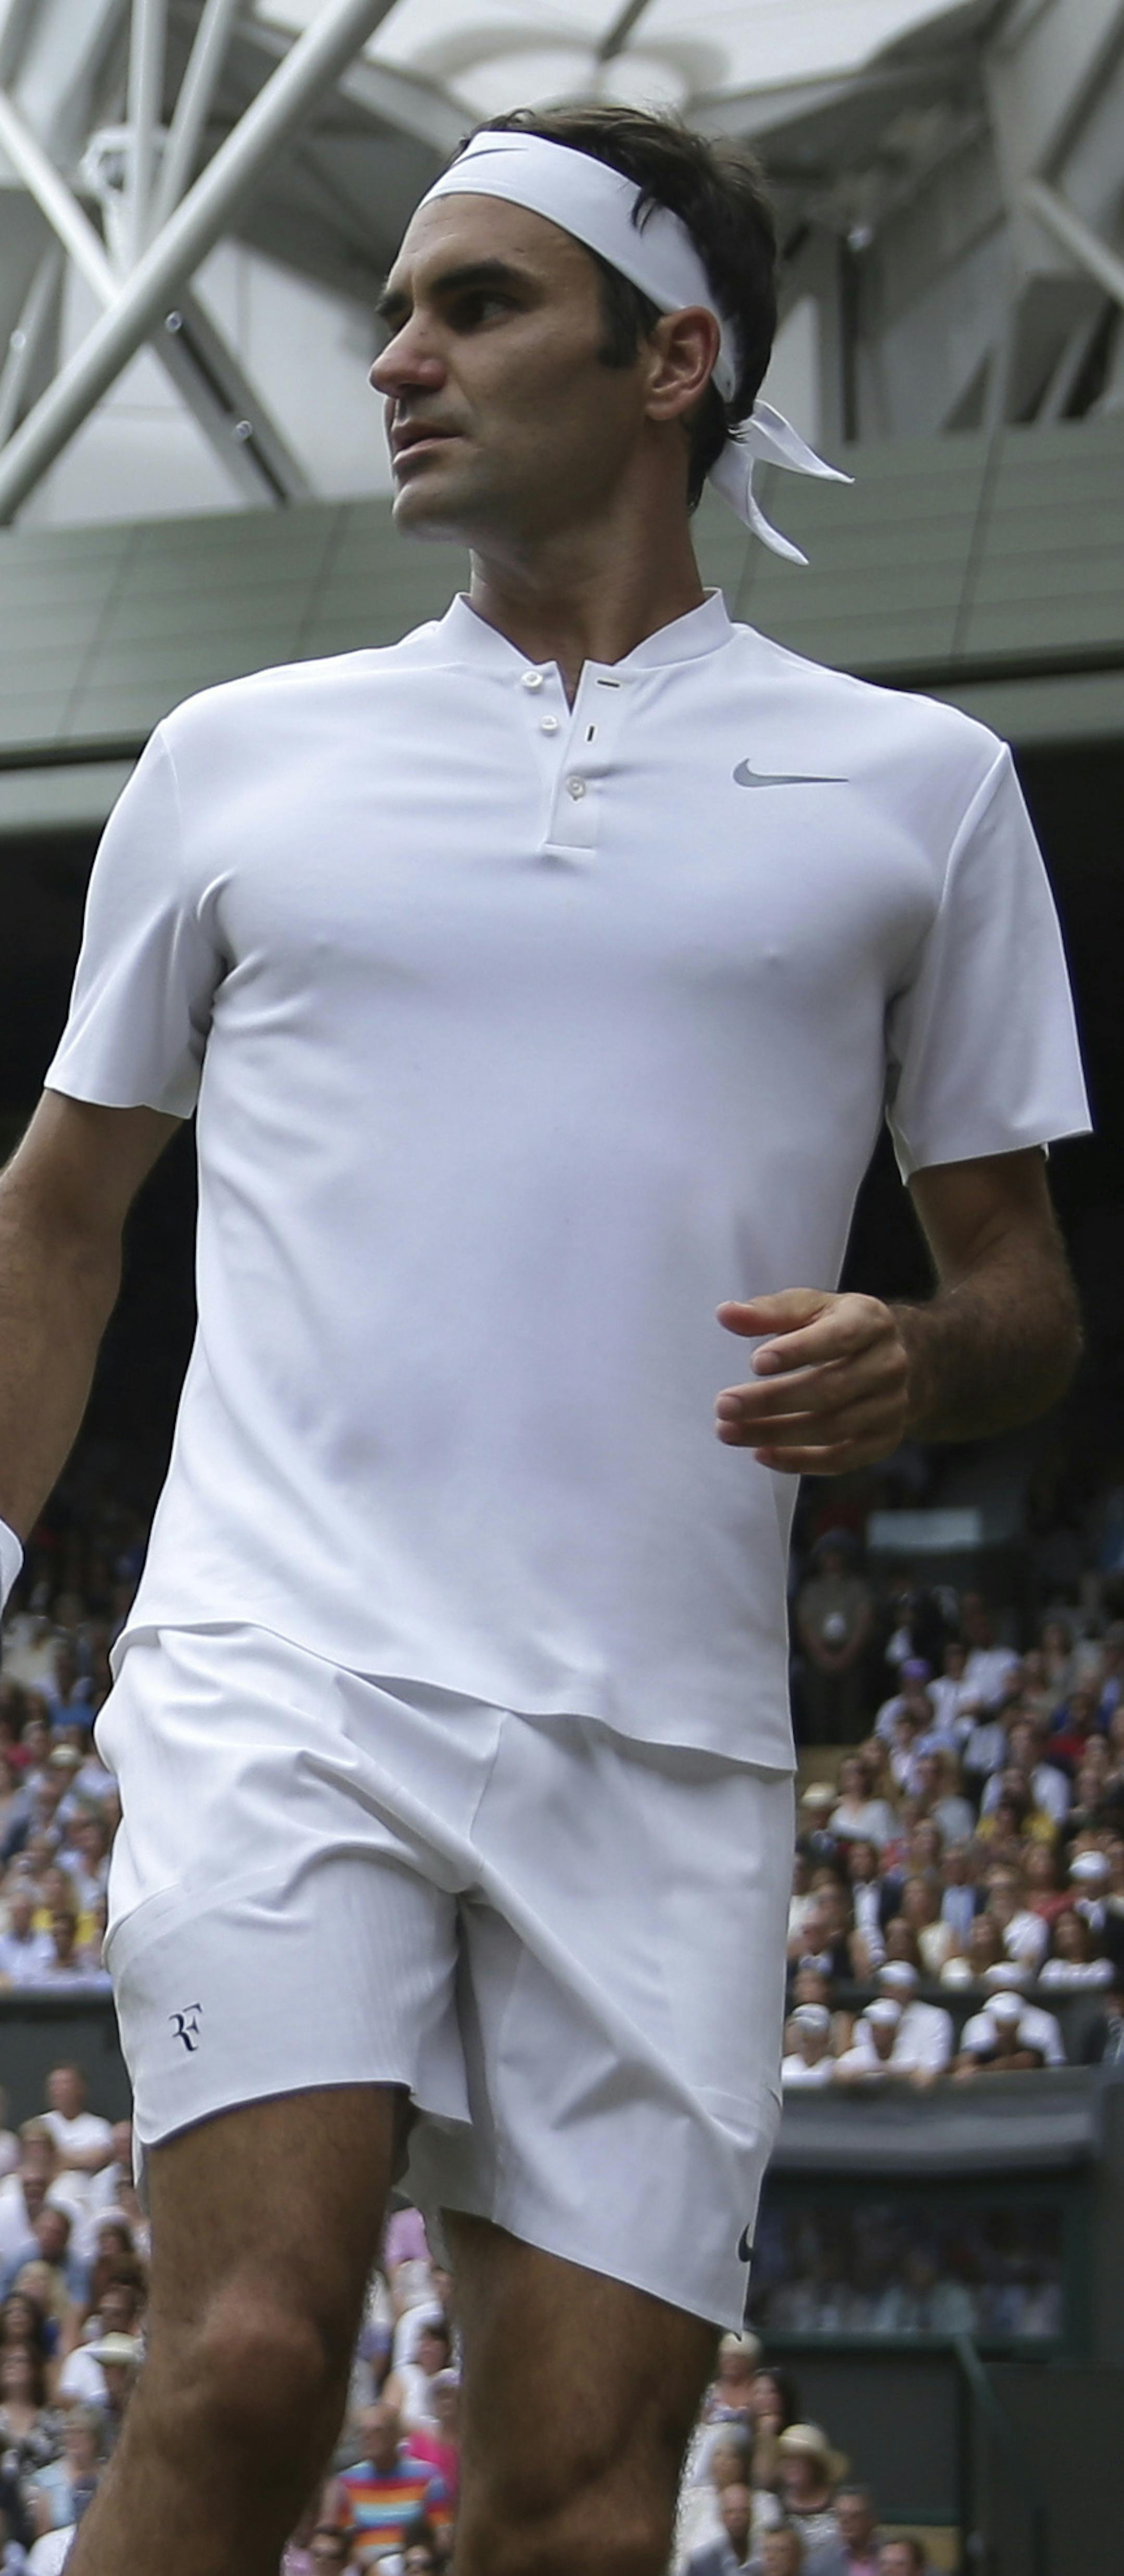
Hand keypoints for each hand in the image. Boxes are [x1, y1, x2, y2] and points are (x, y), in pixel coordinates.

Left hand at [714, 1288, 910, 1474]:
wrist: (900, 1358)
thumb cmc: (841, 1328)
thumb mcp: (812, 1307)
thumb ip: (771, 1311)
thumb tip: (726, 1314)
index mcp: (871, 1321)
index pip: (838, 1337)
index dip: (797, 1351)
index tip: (755, 1363)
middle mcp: (889, 1365)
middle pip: (831, 1389)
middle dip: (773, 1400)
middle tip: (724, 1405)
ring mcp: (891, 1406)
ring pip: (832, 1428)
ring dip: (776, 1434)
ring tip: (729, 1431)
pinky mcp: (884, 1440)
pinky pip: (841, 1459)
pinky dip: (799, 1461)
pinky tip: (761, 1453)